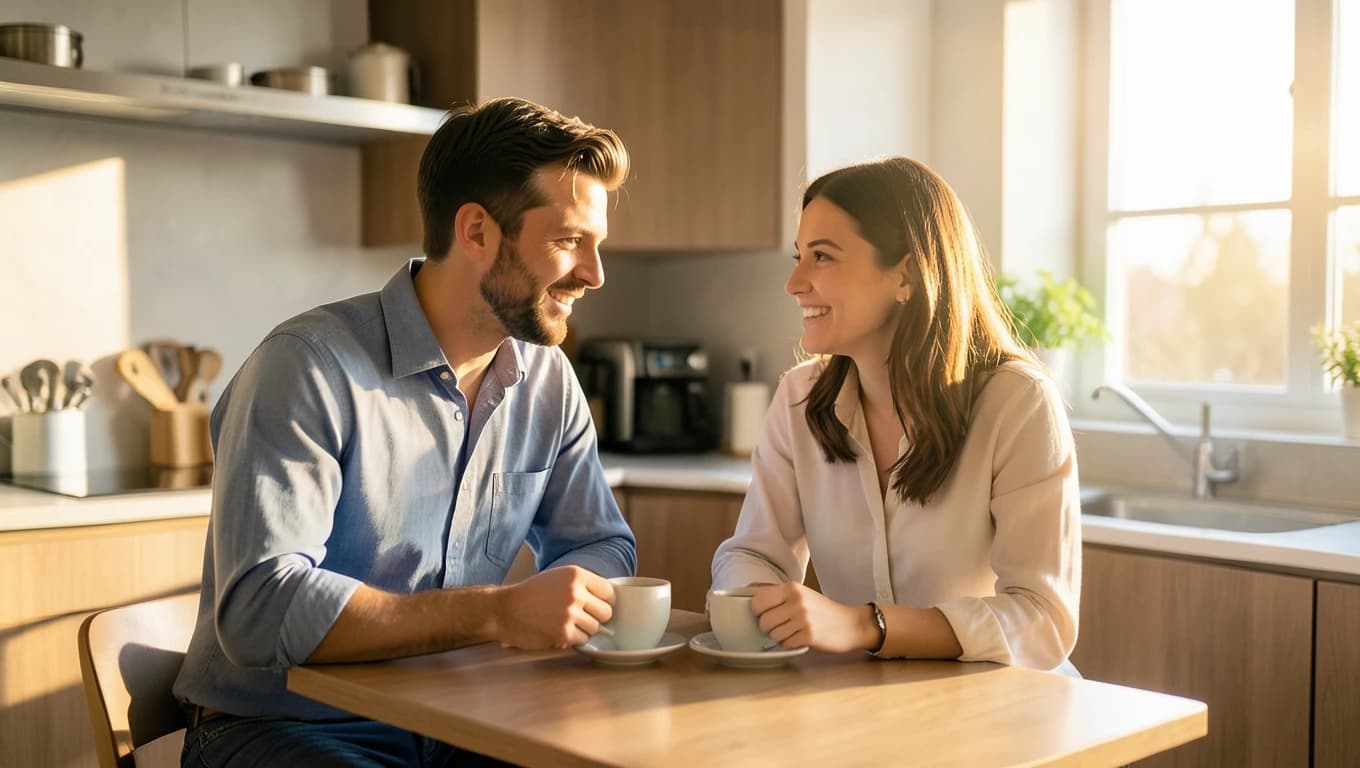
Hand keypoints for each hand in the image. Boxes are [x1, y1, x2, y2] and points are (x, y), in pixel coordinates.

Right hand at [493, 565, 613, 648]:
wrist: (504, 610)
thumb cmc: (531, 594)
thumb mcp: (558, 577)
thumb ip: (582, 584)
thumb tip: (609, 599)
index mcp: (576, 575)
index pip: (609, 592)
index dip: (603, 602)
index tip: (595, 607)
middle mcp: (575, 592)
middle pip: (606, 612)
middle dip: (595, 618)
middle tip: (580, 618)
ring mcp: (570, 613)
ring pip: (595, 628)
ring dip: (583, 630)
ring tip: (565, 624)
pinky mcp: (563, 632)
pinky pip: (582, 640)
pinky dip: (573, 640)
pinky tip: (559, 632)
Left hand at [750, 582, 878, 652]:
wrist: (851, 624)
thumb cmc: (823, 611)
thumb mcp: (802, 594)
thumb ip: (780, 597)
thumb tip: (753, 605)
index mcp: (791, 588)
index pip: (757, 601)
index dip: (759, 612)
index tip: (767, 614)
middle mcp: (796, 601)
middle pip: (763, 621)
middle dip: (769, 628)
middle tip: (781, 626)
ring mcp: (803, 619)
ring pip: (773, 634)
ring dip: (780, 637)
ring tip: (793, 632)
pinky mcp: (809, 636)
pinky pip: (786, 644)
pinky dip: (790, 644)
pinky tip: (800, 638)